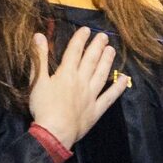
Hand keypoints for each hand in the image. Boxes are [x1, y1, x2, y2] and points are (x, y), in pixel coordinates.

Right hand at [28, 27, 126, 150]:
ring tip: (112, 50)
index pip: (74, 51)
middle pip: (91, 60)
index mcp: (66, 73)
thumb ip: (39, 58)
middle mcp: (81, 81)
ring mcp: (91, 95)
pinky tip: (125, 79)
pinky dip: (118, 87)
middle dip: (97, 46)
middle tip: (104, 36)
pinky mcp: (96, 109)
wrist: (54, 132)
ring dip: (107, 61)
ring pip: (101, 74)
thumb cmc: (43, 107)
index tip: (86, 29)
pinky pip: (110, 96)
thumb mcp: (37, 80)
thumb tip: (39, 35)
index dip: (80, 39)